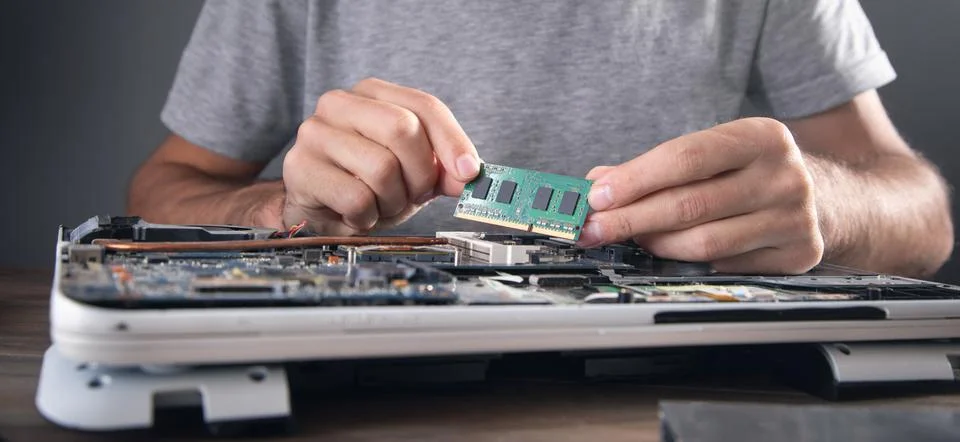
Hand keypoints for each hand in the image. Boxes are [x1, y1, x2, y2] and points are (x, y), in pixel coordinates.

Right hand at [281, 78, 480, 234]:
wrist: (319, 210)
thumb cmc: (367, 182)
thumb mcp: (413, 170)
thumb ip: (443, 168)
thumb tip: (469, 175)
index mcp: (372, 93)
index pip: (424, 105)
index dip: (453, 141)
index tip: (469, 172)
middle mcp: (339, 103)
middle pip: (403, 129)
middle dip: (420, 174)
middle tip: (413, 194)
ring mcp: (315, 133)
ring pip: (381, 168)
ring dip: (393, 201)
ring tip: (380, 204)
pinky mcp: (300, 168)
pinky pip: (356, 198)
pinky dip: (367, 217)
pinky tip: (358, 214)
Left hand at [579, 117, 823, 273]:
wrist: (828, 197)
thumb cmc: (751, 172)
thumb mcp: (713, 154)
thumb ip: (655, 167)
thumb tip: (597, 183)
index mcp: (761, 136)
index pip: (687, 156)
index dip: (636, 178)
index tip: (598, 196)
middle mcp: (784, 175)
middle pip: (690, 204)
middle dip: (631, 219)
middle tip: (594, 229)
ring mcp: (795, 218)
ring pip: (704, 242)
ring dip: (655, 244)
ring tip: (633, 238)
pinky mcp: (797, 254)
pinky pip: (724, 266)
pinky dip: (688, 261)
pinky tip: (671, 252)